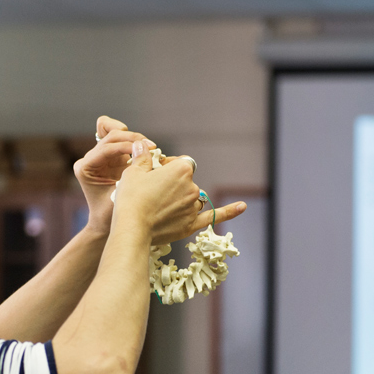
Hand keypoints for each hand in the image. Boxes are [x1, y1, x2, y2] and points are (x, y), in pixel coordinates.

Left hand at [73, 116, 152, 234]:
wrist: (106, 226)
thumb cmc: (112, 217)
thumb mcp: (121, 197)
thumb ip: (132, 177)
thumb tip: (151, 156)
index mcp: (85, 168)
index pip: (106, 148)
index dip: (127, 146)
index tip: (147, 150)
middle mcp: (90, 159)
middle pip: (111, 136)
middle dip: (132, 139)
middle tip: (152, 148)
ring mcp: (100, 157)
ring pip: (115, 134)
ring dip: (135, 138)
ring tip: (151, 147)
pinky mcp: (112, 157)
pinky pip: (118, 137)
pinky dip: (129, 136)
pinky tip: (142, 143)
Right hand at [116, 140, 245, 244]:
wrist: (132, 228)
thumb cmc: (130, 198)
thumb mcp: (133, 172)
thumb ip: (142, 157)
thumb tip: (141, 145)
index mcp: (181, 170)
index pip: (179, 162)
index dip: (166, 167)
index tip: (153, 173)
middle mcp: (192, 187)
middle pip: (186, 181)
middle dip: (173, 185)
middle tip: (152, 192)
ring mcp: (193, 207)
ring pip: (191, 198)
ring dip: (182, 198)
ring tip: (161, 206)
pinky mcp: (191, 225)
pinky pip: (213, 216)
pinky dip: (229, 211)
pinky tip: (242, 206)